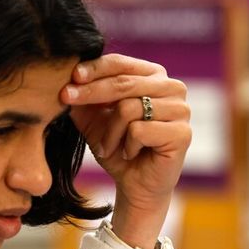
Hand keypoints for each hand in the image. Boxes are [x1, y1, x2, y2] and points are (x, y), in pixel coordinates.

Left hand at [62, 54, 191, 248]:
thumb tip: (66, 76)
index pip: (121, 64)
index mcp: (155, 76)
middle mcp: (173, 88)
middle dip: (91, 92)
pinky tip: (130, 154)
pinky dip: (127, 145)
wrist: (135, 185)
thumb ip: (84, 95)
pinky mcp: (182, 133)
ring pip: (129, 108)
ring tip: (108, 147)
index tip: (71, 77)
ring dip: (110, 132)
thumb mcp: (94, 118)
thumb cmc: (118, 147)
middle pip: (124, 83)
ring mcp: (181, 110)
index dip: (94, 69)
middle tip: (66, 99)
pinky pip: (140, 130)